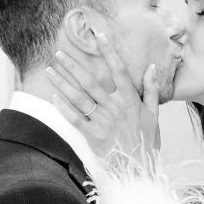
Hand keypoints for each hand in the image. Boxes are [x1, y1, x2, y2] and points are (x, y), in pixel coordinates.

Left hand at [46, 31, 159, 158]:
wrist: (139, 168)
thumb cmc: (147, 141)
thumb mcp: (154, 114)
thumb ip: (152, 90)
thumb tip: (152, 68)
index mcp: (130, 100)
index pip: (118, 69)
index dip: (109, 51)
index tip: (99, 35)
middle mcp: (115, 107)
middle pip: (91, 81)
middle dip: (73, 66)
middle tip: (59, 53)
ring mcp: (102, 121)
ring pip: (79, 97)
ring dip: (62, 83)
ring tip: (50, 71)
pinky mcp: (93, 135)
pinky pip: (74, 118)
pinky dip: (63, 107)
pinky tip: (54, 96)